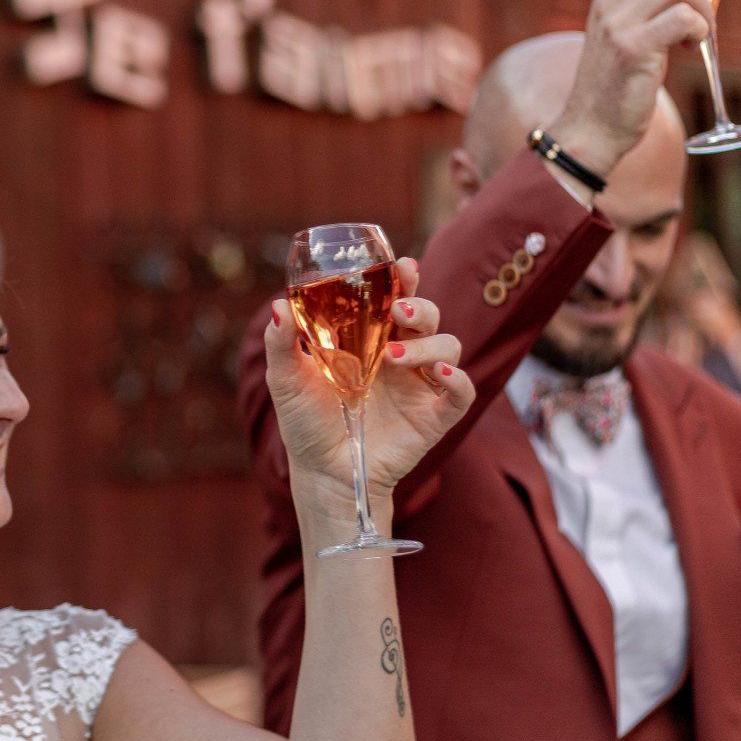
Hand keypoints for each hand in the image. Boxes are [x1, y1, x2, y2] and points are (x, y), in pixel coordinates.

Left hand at [264, 258, 475, 499]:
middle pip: (428, 317)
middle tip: (398, 310)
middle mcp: (401, 358)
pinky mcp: (434, 417)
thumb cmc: (306, 423)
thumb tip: (278, 305)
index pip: (397, 300)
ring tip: (392, 357)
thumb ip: (282, 344)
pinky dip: (458, 379)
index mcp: (371, 341)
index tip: (403, 267)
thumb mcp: (286, 381)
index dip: (406, 280)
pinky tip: (438, 373)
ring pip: (448, 346)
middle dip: (420, 306)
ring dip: (427, 344)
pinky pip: (462, 392)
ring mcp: (420, 386)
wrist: (322, 473)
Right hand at [550, 0, 731, 173]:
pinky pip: (684, 20)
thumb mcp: (620, 34)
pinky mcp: (635, 50)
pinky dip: (699, 30)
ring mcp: (620, 26)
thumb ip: (641, 6)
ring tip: (703, 28)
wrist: (589, 129)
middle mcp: (609, 3)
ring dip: (706, 4)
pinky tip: (690, 48)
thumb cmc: (613, 84)